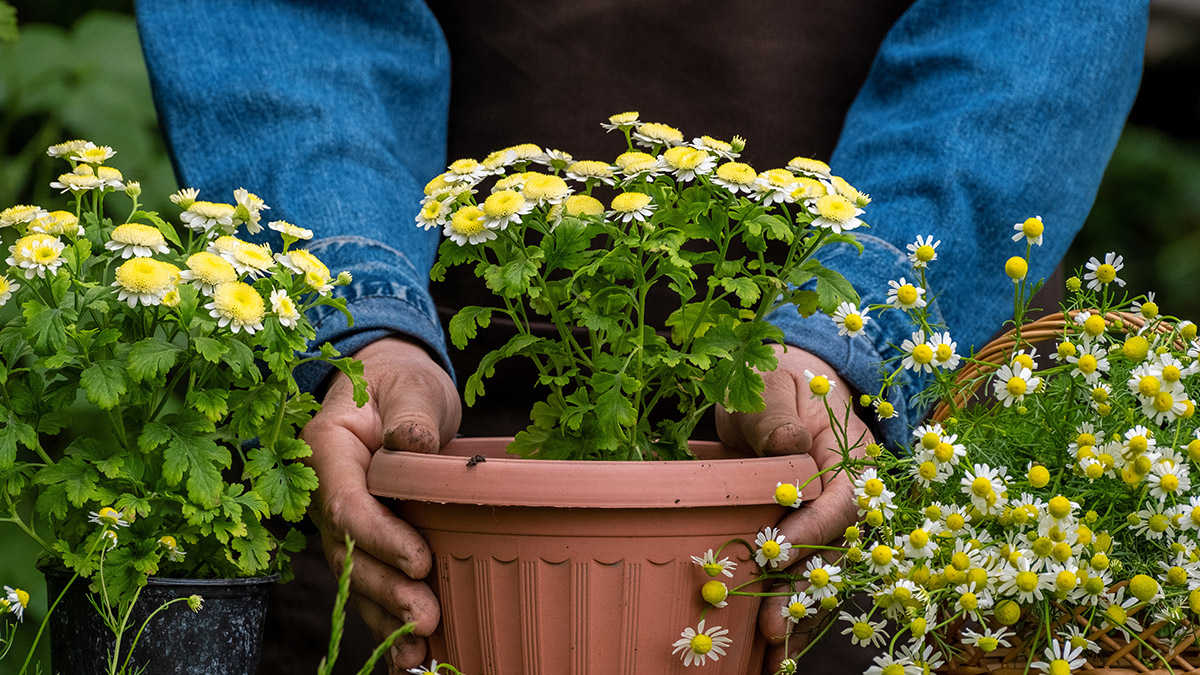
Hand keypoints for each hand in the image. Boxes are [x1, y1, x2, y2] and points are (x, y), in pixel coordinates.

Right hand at [301, 337, 460, 671]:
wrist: (390, 385)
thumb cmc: (400, 380)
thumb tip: (410, 444)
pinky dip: (384, 616)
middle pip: (347, 551)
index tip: (421, 560)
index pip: (345, 503)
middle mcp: (323, 491)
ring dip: (384, 613)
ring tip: (420, 650)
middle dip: (385, 589)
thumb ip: (411, 414)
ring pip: (354, 575)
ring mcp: (338, 520)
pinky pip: (366, 581)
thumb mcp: (410, 384)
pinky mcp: (361, 538)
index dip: (380, 537)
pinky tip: (408, 654)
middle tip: (427, 617)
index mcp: (326, 449)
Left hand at [715, 344, 872, 667]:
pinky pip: (804, 569)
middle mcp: (848, 492)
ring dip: (797, 608)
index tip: (776, 552)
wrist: (780, 376)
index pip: (839, 500)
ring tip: (770, 648)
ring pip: (820, 568)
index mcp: (850, 455)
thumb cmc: (774, 376)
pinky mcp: (805, 528)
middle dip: (804, 590)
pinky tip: (769, 640)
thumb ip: (777, 419)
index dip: (811, 531)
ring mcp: (827, 513)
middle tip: (770, 626)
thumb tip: (792, 446)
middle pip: (834, 549)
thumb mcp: (769, 387)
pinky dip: (789, 601)